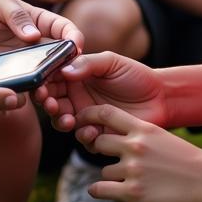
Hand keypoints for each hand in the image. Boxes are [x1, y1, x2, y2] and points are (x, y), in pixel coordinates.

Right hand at [35, 51, 166, 143]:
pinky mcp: (99, 135)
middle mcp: (78, 97)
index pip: (52, 79)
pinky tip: (92, 131)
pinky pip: (84, 139)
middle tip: (51, 104)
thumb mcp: (112, 62)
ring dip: (61, 121)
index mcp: (77, 77)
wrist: (161, 98)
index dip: (43, 82)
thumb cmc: (136, 75)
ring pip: (62, 122)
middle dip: (48, 104)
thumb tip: (64, 71)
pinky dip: (84, 135)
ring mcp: (87, 116)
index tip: (40, 85)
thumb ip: (89, 64)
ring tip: (69, 119)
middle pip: (52, 101)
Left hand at [76, 104, 201, 201]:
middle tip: (106, 157)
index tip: (83, 122)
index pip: (105, 113)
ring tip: (126, 182)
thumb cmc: (190, 162)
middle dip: (100, 150)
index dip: (89, 116)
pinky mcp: (134, 194)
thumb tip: (122, 140)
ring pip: (104, 171)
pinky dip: (98, 191)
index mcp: (143, 128)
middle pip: (98, 142)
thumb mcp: (163, 139)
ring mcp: (133, 170)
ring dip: (112, 177)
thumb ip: (141, 137)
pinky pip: (101, 189)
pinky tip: (101, 192)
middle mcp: (135, 146)